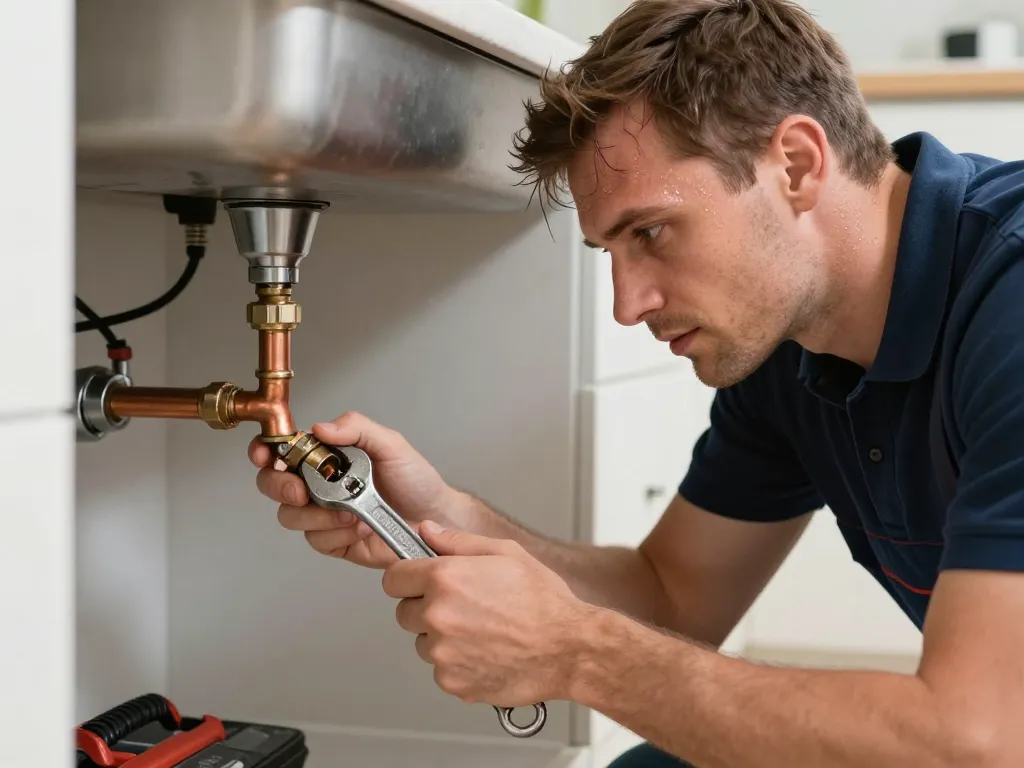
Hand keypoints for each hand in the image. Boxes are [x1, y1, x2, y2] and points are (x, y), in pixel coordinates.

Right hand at [249, 411, 468, 567]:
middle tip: (302, 492)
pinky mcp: (334, 542)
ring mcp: (324, 515)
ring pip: (292, 517)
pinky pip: (317, 540)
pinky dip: (337, 534)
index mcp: (327, 457)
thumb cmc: (415, 480)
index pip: (283, 451)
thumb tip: (321, 427)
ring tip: (352, 512)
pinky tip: (360, 528)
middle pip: (274, 486)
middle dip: (281, 488)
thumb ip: (357, 428)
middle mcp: (319, 485)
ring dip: (319, 515)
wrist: (436, 517)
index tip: (266, 456)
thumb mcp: (390, 444)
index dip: (265, 452)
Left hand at [384, 521, 594, 706]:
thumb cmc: (543, 602)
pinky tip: (486, 651)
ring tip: (481, 630)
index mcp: (445, 578)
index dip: (408, 577)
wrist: (569, 648)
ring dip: (442, 637)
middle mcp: (437, 615)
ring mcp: (442, 652)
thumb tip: (428, 531)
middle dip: (425, 607)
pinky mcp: (452, 681)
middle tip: (463, 606)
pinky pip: (441, 669)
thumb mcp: (505, 552)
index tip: (419, 581)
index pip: (393, 578)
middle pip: (404, 612)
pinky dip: (457, 663)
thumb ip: (457, 541)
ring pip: (423, 642)